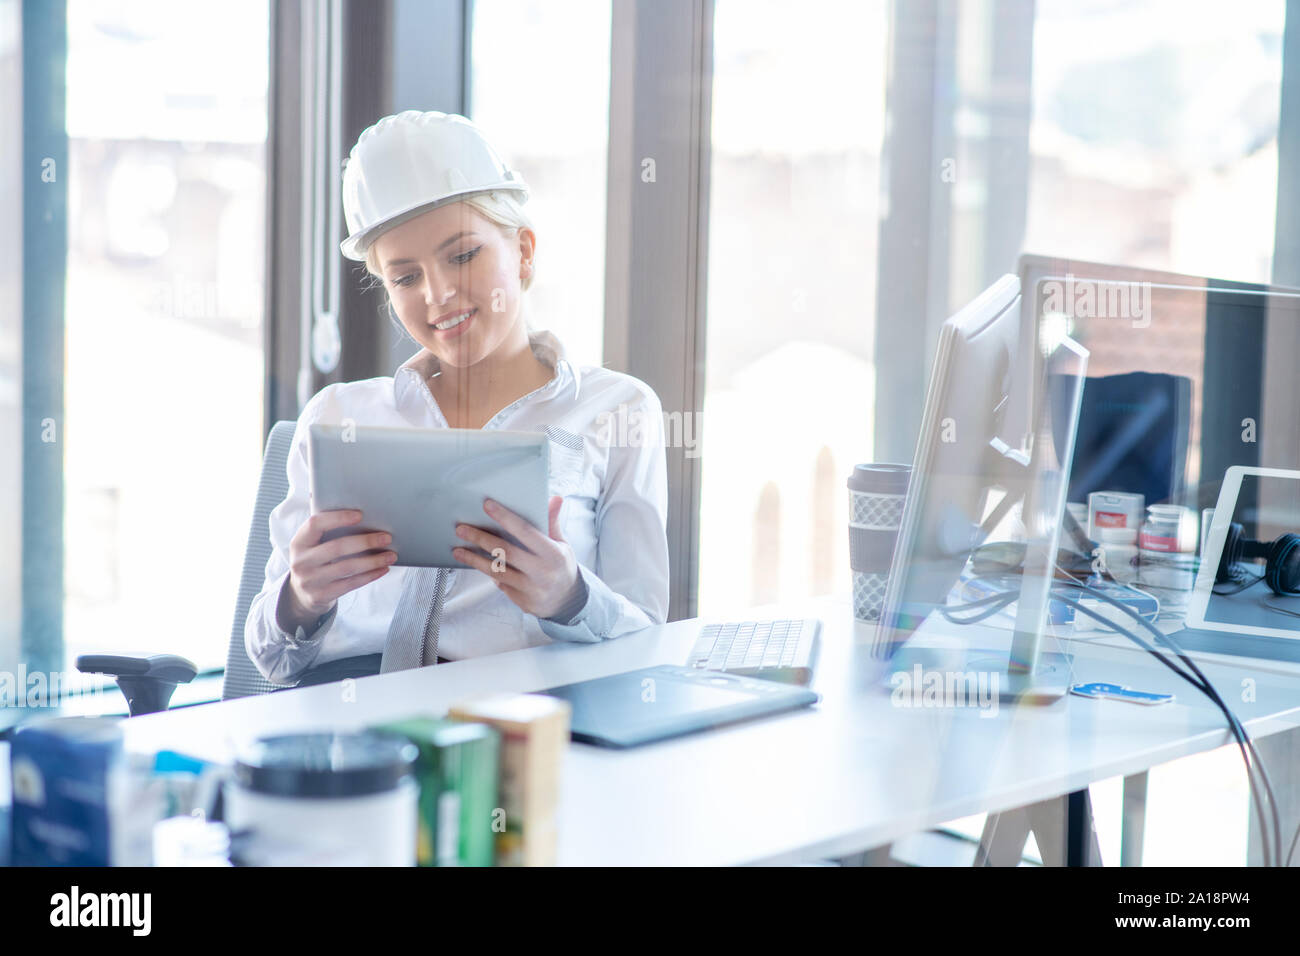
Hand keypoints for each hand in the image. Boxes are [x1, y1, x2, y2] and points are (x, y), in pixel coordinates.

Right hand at [281, 510, 396, 628]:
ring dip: (373, 560)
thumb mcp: (312, 545)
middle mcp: (301, 561)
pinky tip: (383, 569)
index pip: (315, 524)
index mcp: (298, 542)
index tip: (360, 515)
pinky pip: (351, 583)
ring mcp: (309, 581)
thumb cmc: (315, 560)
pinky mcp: (321, 595)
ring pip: (347, 567)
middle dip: (365, 541)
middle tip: (387, 537)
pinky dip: (370, 575)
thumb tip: (362, 516)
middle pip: (337, 547)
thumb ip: (327, 531)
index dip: (338, 518)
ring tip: (391, 555)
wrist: (301, 594)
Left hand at [452, 496, 581, 619]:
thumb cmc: (561, 566)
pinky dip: (488, 573)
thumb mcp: (562, 544)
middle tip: (461, 529)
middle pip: (505, 551)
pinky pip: (500, 583)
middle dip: (481, 538)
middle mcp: (542, 571)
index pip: (526, 531)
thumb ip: (553, 522)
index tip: (487, 505)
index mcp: (553, 553)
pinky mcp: (521, 601)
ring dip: (474, 559)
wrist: (568, 601)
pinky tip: (476, 564)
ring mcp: (531, 588)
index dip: (505, 517)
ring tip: (458, 550)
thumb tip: (555, 498)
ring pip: (496, 570)